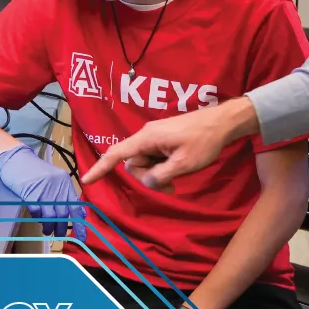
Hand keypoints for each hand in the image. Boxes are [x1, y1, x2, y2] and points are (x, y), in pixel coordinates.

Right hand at [0, 145, 86, 241]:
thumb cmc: (34, 169)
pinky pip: (37, 212)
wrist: (15, 159)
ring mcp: (44, 191)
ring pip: (51, 216)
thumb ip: (62, 193)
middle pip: (63, 213)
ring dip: (49, 227)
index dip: (79, 222)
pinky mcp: (31, 195)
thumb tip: (70, 213)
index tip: (82, 235)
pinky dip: (38, 218)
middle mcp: (57, 187)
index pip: (76, 205)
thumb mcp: (53, 178)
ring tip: (47, 231)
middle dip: (61, 228)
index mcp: (65, 182)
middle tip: (59, 235)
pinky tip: (37, 219)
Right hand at [81, 98, 257, 190]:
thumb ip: (160, 175)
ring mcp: (155, 136)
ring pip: (145, 162)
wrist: (222, 122)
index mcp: (147, 138)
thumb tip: (146, 181)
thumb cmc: (203, 141)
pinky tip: (178, 170)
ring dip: (157, 174)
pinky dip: (162, 167)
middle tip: (171, 185)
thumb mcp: (182, 163)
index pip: (116, 154)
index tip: (86, 180)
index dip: (100, 168)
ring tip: (178, 178)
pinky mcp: (164, 138)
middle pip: (134, 163)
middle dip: (148, 178)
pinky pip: (154, 157)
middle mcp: (147, 135)